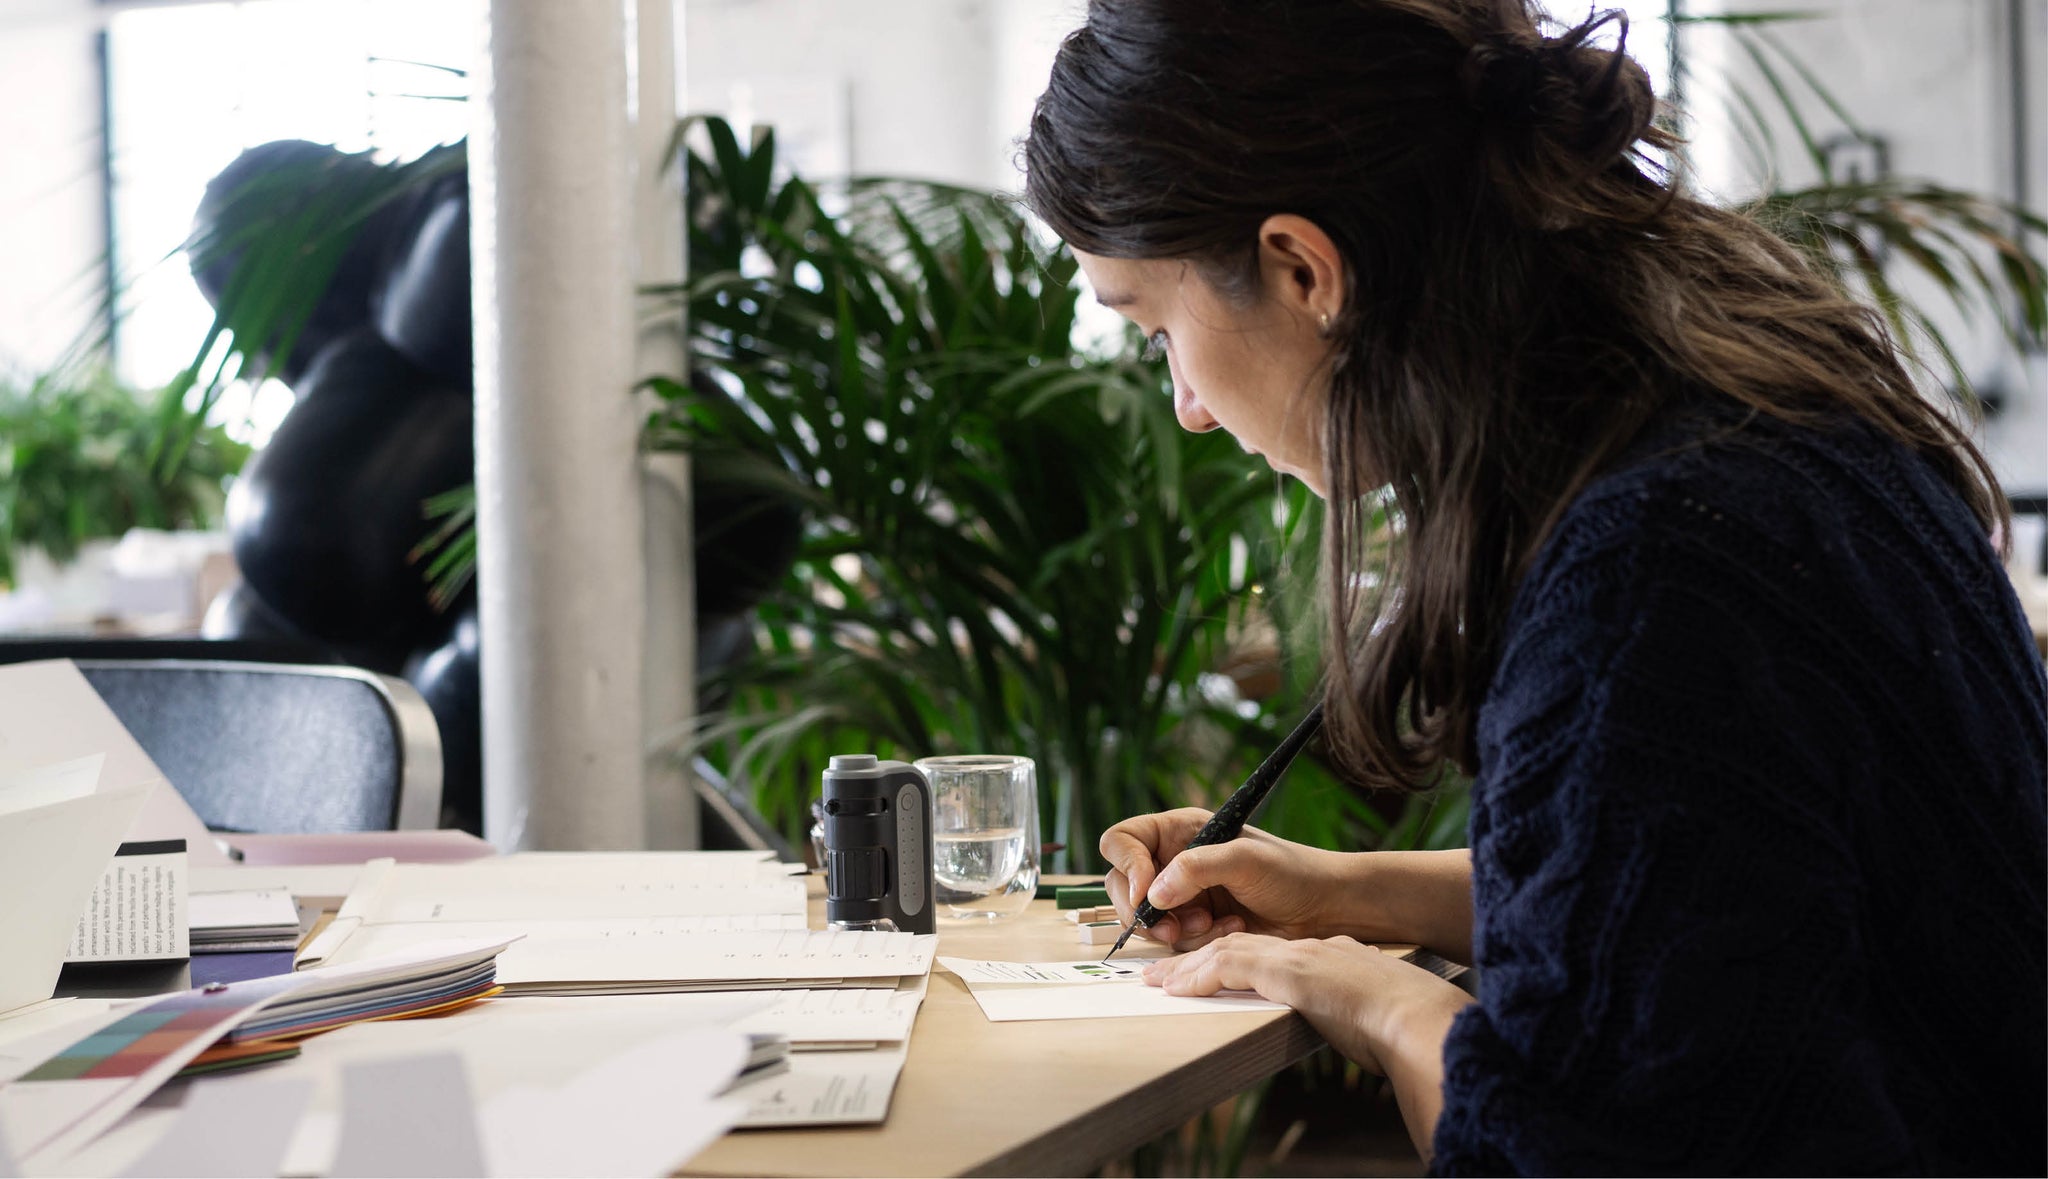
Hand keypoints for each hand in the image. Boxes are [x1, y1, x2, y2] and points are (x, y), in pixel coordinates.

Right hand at [1099, 808, 1344, 950]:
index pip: (1122, 841)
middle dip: (1144, 911)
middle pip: (1122, 885)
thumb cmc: (1292, 872)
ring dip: (1175, 930)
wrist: (1323, 910)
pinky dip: (1196, 942)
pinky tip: (1228, 931)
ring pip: (1146, 919)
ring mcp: (1181, 896)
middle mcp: (1173, 861)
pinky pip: (1173, 942)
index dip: (1126, 866)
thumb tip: (1153, 893)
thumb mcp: (1245, 859)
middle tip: (1172, 929)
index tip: (1146, 893)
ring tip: (1212, 925)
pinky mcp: (1194, 926)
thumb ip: (1197, 867)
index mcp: (1179, 831)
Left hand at [1141, 932, 1472, 1076]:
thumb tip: (1350, 1028)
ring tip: (1159, 982)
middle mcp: (1308, 950)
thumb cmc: (1404, 1026)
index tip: (1207, 973)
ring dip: (1188, 969)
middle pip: (1239, 946)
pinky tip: (1178, 988)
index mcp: (1329, 957)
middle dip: (1197, 960)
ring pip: (1226, 952)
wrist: (1417, 1018)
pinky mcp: (1288, 971)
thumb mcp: (1370, 1014)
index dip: (1231, 961)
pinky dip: (1199, 976)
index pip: (1267, 953)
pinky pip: (1229, 967)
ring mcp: (1297, 957)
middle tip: (1164, 975)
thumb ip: (1350, 1012)